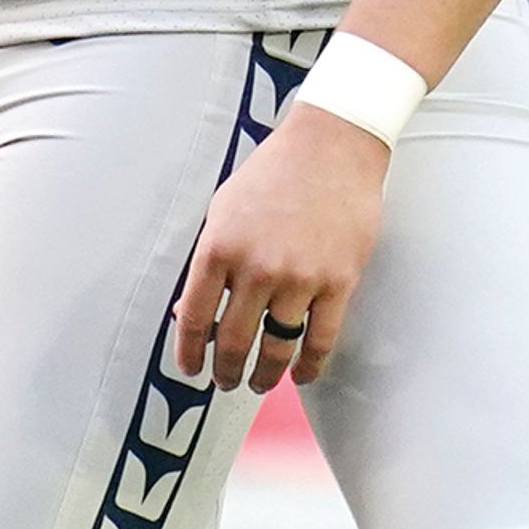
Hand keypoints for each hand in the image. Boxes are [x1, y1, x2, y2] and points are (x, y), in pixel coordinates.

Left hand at [171, 103, 387, 394]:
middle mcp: (257, 267)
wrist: (332, 145)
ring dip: (264, 375)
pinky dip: (309, 366)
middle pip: (234, 341)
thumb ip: (207, 261)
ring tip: (259, 383)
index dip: (189, 352)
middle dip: (225, 371)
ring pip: (277, 347)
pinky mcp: (339, 282)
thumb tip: (189, 312)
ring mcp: (300, 277)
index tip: (190, 369)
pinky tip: (301, 374)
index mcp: (220, 246)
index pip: (195, 317)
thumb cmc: (272, 173)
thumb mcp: (223, 209)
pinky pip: (321, 340)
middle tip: (225, 382)